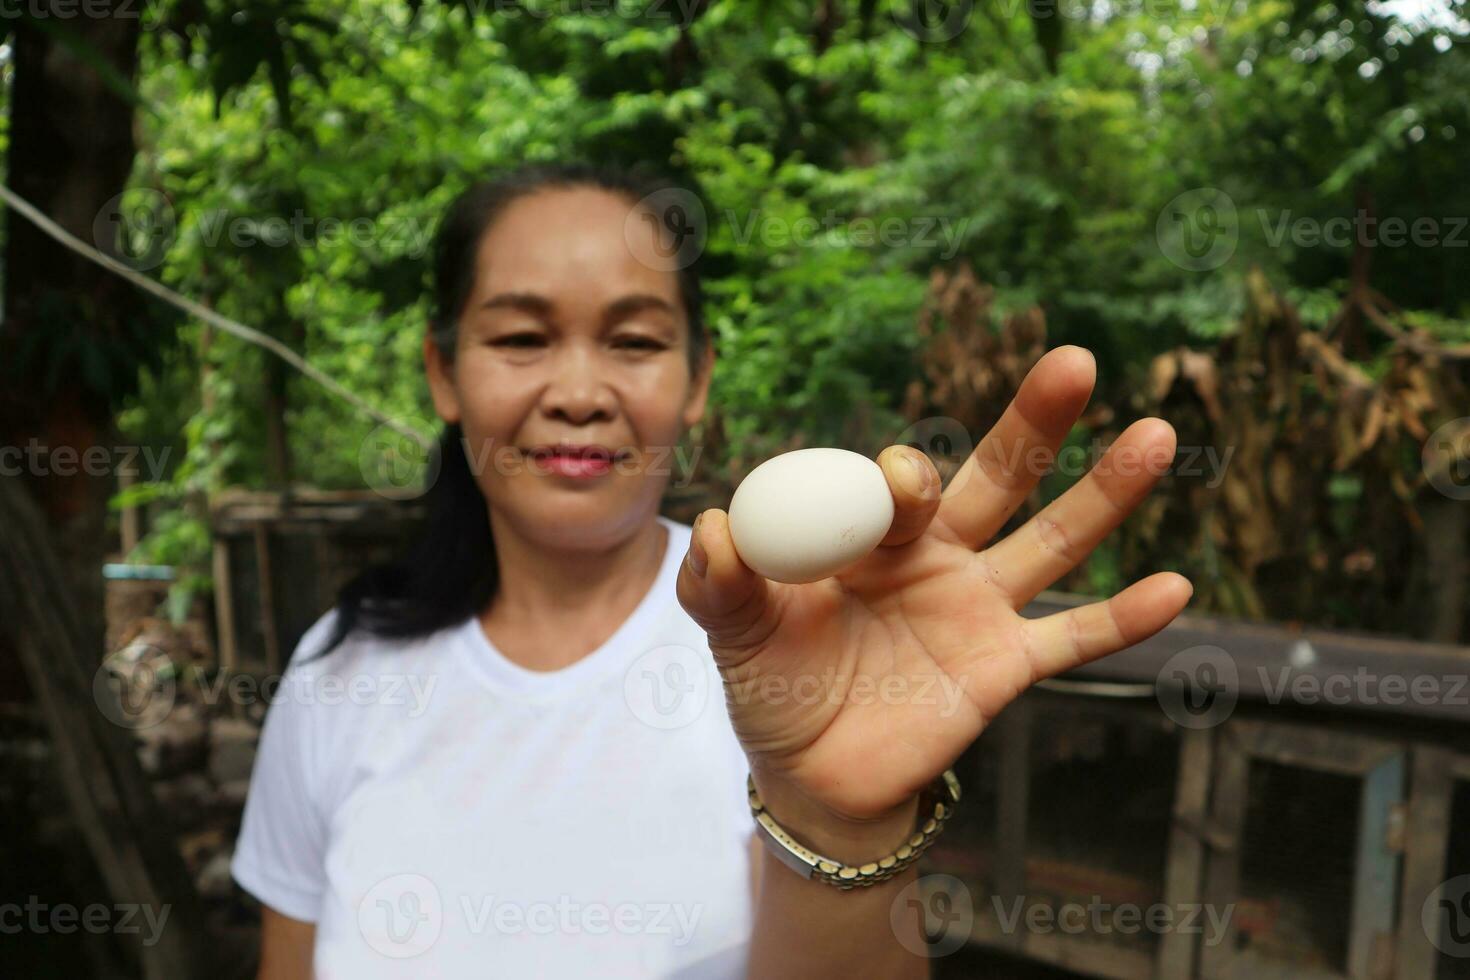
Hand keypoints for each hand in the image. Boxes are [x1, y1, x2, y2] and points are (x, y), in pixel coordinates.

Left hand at [676, 346, 1191, 854]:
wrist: (811, 773)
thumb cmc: (772, 683)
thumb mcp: (733, 631)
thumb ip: (719, 582)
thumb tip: (709, 526)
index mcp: (871, 533)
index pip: (901, 482)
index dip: (904, 477)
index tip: (896, 483)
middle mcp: (935, 554)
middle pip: (997, 477)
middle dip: (1034, 422)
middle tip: (1077, 362)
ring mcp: (979, 608)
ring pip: (1052, 542)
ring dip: (1105, 494)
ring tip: (1157, 435)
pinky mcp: (1006, 666)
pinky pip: (1073, 640)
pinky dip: (1123, 619)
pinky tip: (1176, 586)